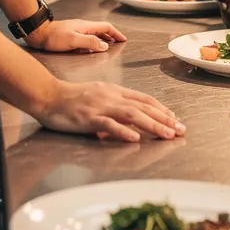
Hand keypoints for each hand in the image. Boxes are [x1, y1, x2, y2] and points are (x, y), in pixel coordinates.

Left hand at [25, 19, 126, 53]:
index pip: (106, 27)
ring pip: (95, 33)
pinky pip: (88, 37)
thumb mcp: (73, 40)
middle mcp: (83, 26)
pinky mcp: (71, 35)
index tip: (123, 40)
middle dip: (112, 35)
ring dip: (104, 38)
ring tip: (109, 46)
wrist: (39, 34)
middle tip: (119, 43)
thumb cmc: (54, 37)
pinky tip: (92, 48)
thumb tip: (105, 45)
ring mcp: (77, 30)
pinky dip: (95, 41)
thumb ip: (90, 42)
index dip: (116, 33)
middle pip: (101, 29)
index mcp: (85, 26)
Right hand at [33, 80, 185, 142]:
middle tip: (181, 130)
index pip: (143, 98)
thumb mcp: (96, 96)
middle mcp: (110, 96)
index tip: (175, 119)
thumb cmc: (70, 98)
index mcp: (113, 90)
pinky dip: (123, 132)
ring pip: (132, 114)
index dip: (161, 108)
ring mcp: (100, 106)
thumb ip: (113, 106)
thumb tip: (130, 123)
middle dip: (165, 119)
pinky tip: (135, 139)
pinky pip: (109, 124)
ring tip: (168, 134)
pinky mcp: (88, 117)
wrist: (48, 95)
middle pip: (143, 106)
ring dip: (152, 125)